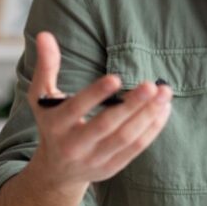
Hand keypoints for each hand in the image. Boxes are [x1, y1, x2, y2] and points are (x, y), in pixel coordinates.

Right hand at [25, 31, 172, 191]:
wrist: (56, 171)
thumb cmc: (52, 124)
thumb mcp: (42, 97)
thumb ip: (46, 66)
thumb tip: (45, 34)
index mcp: (56, 125)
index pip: (76, 108)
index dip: (96, 94)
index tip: (116, 77)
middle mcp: (74, 146)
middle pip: (107, 125)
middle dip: (132, 105)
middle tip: (152, 85)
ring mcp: (94, 160)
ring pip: (126, 138)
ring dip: (149, 115)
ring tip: (165, 93)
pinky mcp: (112, 167)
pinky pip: (136, 148)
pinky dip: (152, 128)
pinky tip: (164, 109)